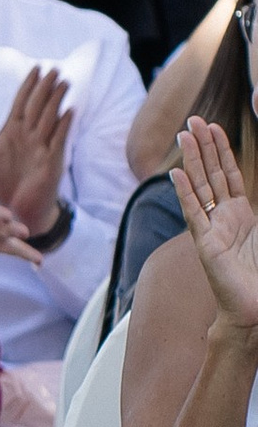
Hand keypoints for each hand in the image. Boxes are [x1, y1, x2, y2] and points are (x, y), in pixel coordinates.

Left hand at [0, 64, 72, 232]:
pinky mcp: (51, 161)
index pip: (22, 102)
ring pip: (50, 118)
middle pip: (38, 106)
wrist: (10, 209)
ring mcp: (42, 146)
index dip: (29, 85)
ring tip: (63, 83)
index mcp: (13, 131)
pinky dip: (63, 126)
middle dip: (46, 88)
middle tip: (54, 69)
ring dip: (57, 101)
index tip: (36, 68)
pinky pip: (58, 140)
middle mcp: (29, 135)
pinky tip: (68, 111)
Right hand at [175, 112, 257, 335]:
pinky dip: (184, 194)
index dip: (221, 149)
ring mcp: (212, 230)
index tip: (213, 126)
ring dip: (191, 161)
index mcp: (241, 214)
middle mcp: (224, 218)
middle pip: (210, 174)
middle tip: (191, 120)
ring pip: (200, 188)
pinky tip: (176, 175)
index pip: (228, 173)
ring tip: (183, 136)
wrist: (255, 306)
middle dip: (202, 146)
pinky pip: (193, 214)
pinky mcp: (206, 245)